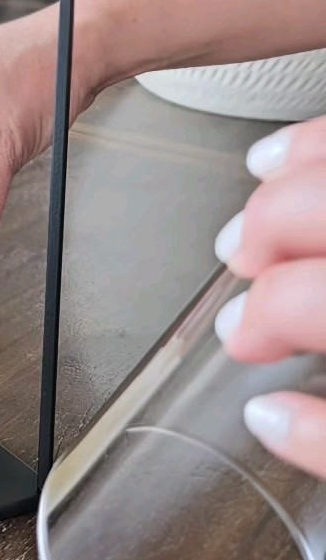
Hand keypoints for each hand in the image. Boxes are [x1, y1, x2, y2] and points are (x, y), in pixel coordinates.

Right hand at [215, 116, 325, 477]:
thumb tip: (268, 419)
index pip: (302, 300)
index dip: (257, 320)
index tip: (243, 339)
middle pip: (311, 211)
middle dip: (262, 234)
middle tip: (241, 264)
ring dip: (291, 168)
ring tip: (261, 191)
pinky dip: (319, 141)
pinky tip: (296, 156)